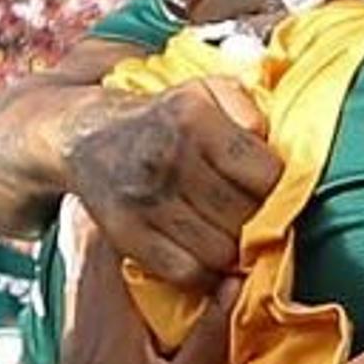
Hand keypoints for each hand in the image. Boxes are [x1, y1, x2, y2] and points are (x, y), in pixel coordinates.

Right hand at [76, 78, 281, 292]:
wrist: (85, 136)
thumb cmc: (161, 117)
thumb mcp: (205, 91)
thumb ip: (246, 107)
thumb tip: (267, 142)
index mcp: (194, 119)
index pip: (266, 175)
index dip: (278, 190)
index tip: (270, 191)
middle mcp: (169, 160)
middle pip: (245, 218)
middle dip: (257, 223)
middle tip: (250, 217)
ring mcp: (146, 201)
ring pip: (220, 252)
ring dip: (232, 251)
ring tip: (228, 234)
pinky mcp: (127, 234)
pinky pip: (186, 273)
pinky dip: (203, 271)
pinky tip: (202, 252)